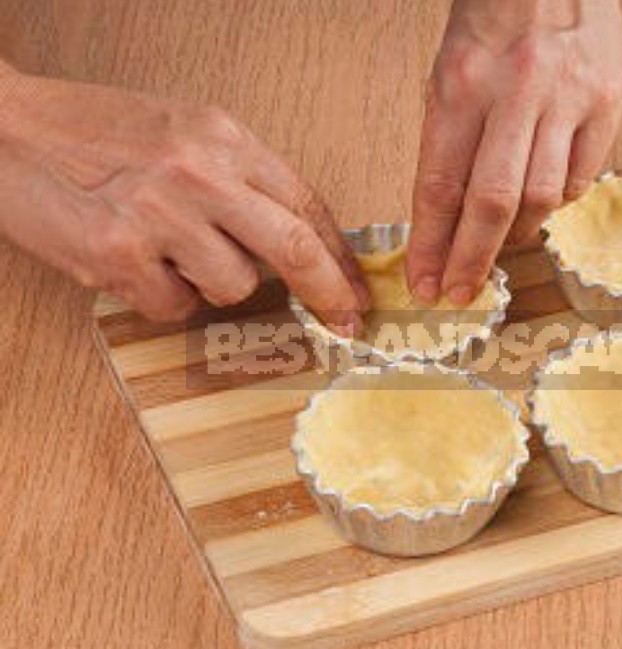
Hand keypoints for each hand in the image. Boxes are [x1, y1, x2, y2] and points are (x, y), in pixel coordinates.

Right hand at [0, 64, 367, 332]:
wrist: (6, 127)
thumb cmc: (97, 131)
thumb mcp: (186, 132)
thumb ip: (241, 178)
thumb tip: (299, 238)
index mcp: (223, 137)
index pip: (306, 203)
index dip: (340, 256)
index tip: (357, 288)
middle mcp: (198, 173)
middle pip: (293, 249)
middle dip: (329, 293)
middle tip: (346, 320)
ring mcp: (159, 216)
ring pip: (233, 286)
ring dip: (213, 283)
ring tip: (171, 250)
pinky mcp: (118, 256)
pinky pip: (175, 307)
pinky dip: (163, 296)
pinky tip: (136, 263)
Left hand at [407, 0, 621, 304]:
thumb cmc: (493, 22)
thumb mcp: (450, 71)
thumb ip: (449, 142)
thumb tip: (448, 219)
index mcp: (462, 86)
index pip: (440, 185)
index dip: (431, 243)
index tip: (425, 281)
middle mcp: (516, 94)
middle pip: (492, 203)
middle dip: (471, 258)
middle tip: (460, 291)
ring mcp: (567, 99)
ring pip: (541, 198)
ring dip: (516, 235)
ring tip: (500, 245)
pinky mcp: (607, 103)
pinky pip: (580, 178)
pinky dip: (557, 202)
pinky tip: (542, 202)